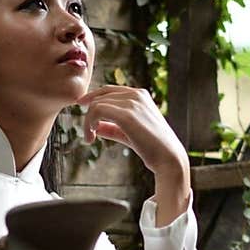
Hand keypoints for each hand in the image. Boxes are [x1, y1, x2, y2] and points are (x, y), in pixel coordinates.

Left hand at [81, 85, 190, 224]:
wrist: (168, 158)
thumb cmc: (152, 148)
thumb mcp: (130, 134)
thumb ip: (114, 128)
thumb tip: (97, 127)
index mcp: (140, 95)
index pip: (110, 90)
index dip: (93, 97)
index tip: (81, 106)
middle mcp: (136, 95)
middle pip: (101, 96)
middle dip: (89, 113)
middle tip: (87, 133)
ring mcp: (132, 103)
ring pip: (97, 104)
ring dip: (88, 122)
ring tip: (89, 139)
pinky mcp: (127, 115)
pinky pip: (97, 111)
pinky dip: (90, 123)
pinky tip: (92, 137)